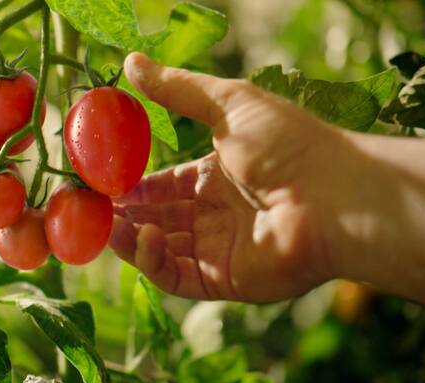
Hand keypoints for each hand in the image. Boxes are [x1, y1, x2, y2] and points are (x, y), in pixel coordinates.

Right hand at [111, 53, 355, 302]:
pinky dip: (152, 260)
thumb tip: (131, 61)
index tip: (99, 180)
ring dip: (129, 237)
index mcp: (217, 175)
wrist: (336, 196)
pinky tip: (143, 238)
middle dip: (122, 214)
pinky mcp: (223, 279)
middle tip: (87, 207)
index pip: (164, 184)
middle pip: (156, 218)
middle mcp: (216, 214)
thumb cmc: (288, 145)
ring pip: (159, 249)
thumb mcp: (228, 104)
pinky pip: (175, 275)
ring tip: (104, 223)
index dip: (132, 185)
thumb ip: (176, 89)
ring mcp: (219, 249)